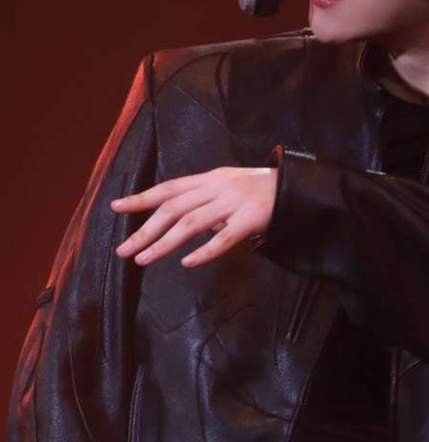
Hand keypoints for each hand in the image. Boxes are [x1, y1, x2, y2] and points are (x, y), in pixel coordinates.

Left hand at [111, 167, 277, 267]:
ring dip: (164, 243)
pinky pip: (224, 238)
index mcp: (211, 178)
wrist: (299, 187)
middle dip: (145, 229)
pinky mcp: (252, 220)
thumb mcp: (229, 186)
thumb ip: (204, 200)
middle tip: (123, 250)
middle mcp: (218, 188)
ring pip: (192, 223)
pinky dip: (204, 251)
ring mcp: (234, 203)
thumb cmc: (262, 190)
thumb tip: (178, 219)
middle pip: (174, 208)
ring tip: (143, 259)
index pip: (169, 188)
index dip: (142, 198)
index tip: (116, 207)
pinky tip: (187, 263)